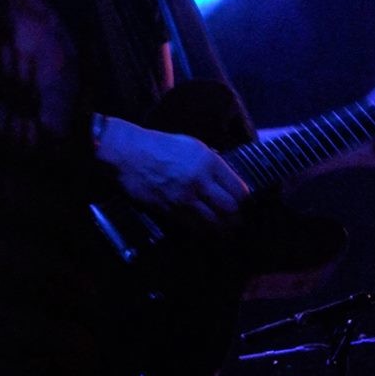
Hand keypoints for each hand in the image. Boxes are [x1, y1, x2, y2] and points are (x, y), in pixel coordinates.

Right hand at [95, 117, 249, 226]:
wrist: (129, 155)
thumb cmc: (160, 146)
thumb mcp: (191, 145)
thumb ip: (211, 161)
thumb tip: (226, 177)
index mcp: (208, 162)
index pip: (238, 189)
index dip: (244, 198)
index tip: (244, 201)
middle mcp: (199, 181)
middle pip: (230, 209)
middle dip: (237, 215)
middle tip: (238, 217)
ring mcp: (184, 199)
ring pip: (214, 223)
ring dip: (223, 227)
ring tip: (226, 227)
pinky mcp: (171, 211)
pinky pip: (195, 227)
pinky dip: (205, 230)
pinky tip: (208, 229)